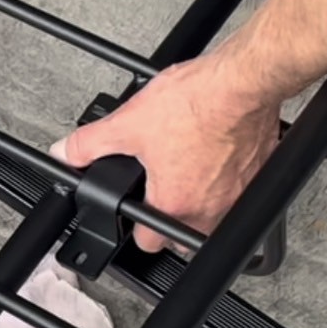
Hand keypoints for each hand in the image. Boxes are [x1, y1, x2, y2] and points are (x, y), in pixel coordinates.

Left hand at [52, 56, 280, 253]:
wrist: (241, 83)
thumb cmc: (196, 103)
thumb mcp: (128, 122)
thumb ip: (90, 143)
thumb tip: (66, 152)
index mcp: (174, 203)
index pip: (148, 244)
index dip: (135, 229)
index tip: (135, 213)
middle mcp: (210, 209)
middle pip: (184, 241)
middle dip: (170, 225)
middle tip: (162, 192)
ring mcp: (239, 197)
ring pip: (215, 221)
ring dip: (202, 207)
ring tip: (189, 174)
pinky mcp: (260, 177)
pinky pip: (242, 195)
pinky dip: (229, 183)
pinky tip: (217, 157)